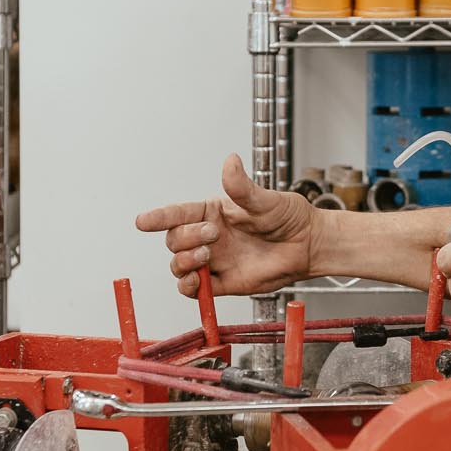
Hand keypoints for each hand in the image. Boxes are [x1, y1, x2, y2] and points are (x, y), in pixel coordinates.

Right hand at [135, 154, 317, 297]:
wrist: (306, 245)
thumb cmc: (288, 218)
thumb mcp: (265, 199)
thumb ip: (242, 187)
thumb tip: (230, 161)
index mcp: (212, 212)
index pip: (178, 213)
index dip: (159, 217)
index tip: (144, 221)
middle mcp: (208, 236)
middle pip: (175, 239)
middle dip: (186, 237)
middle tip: (213, 234)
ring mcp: (214, 260)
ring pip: (179, 264)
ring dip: (184, 261)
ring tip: (207, 254)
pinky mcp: (222, 282)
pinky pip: (194, 289)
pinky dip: (188, 287)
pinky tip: (197, 280)